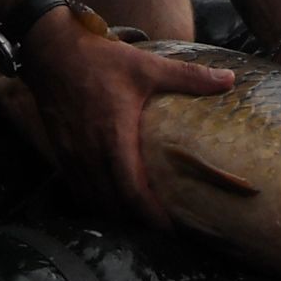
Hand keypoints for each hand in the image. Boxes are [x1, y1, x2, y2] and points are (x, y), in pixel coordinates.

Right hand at [20, 10, 233, 226]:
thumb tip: (229, 81)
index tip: (170, 230)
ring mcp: (71, 155)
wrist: (51, 50)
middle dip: (136, 222)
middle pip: (113, 205)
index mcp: (114, 137)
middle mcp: (90, 153)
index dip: (151, 217)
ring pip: (93, 200)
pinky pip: (77, 189)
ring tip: (138, 219)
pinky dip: (95, 200)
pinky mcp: (59, 152)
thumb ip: (188, 77)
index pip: (132, 192)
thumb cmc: (101, 59)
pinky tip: (109, 198)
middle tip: (160, 230)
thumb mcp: (146, 66)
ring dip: (115, 214)